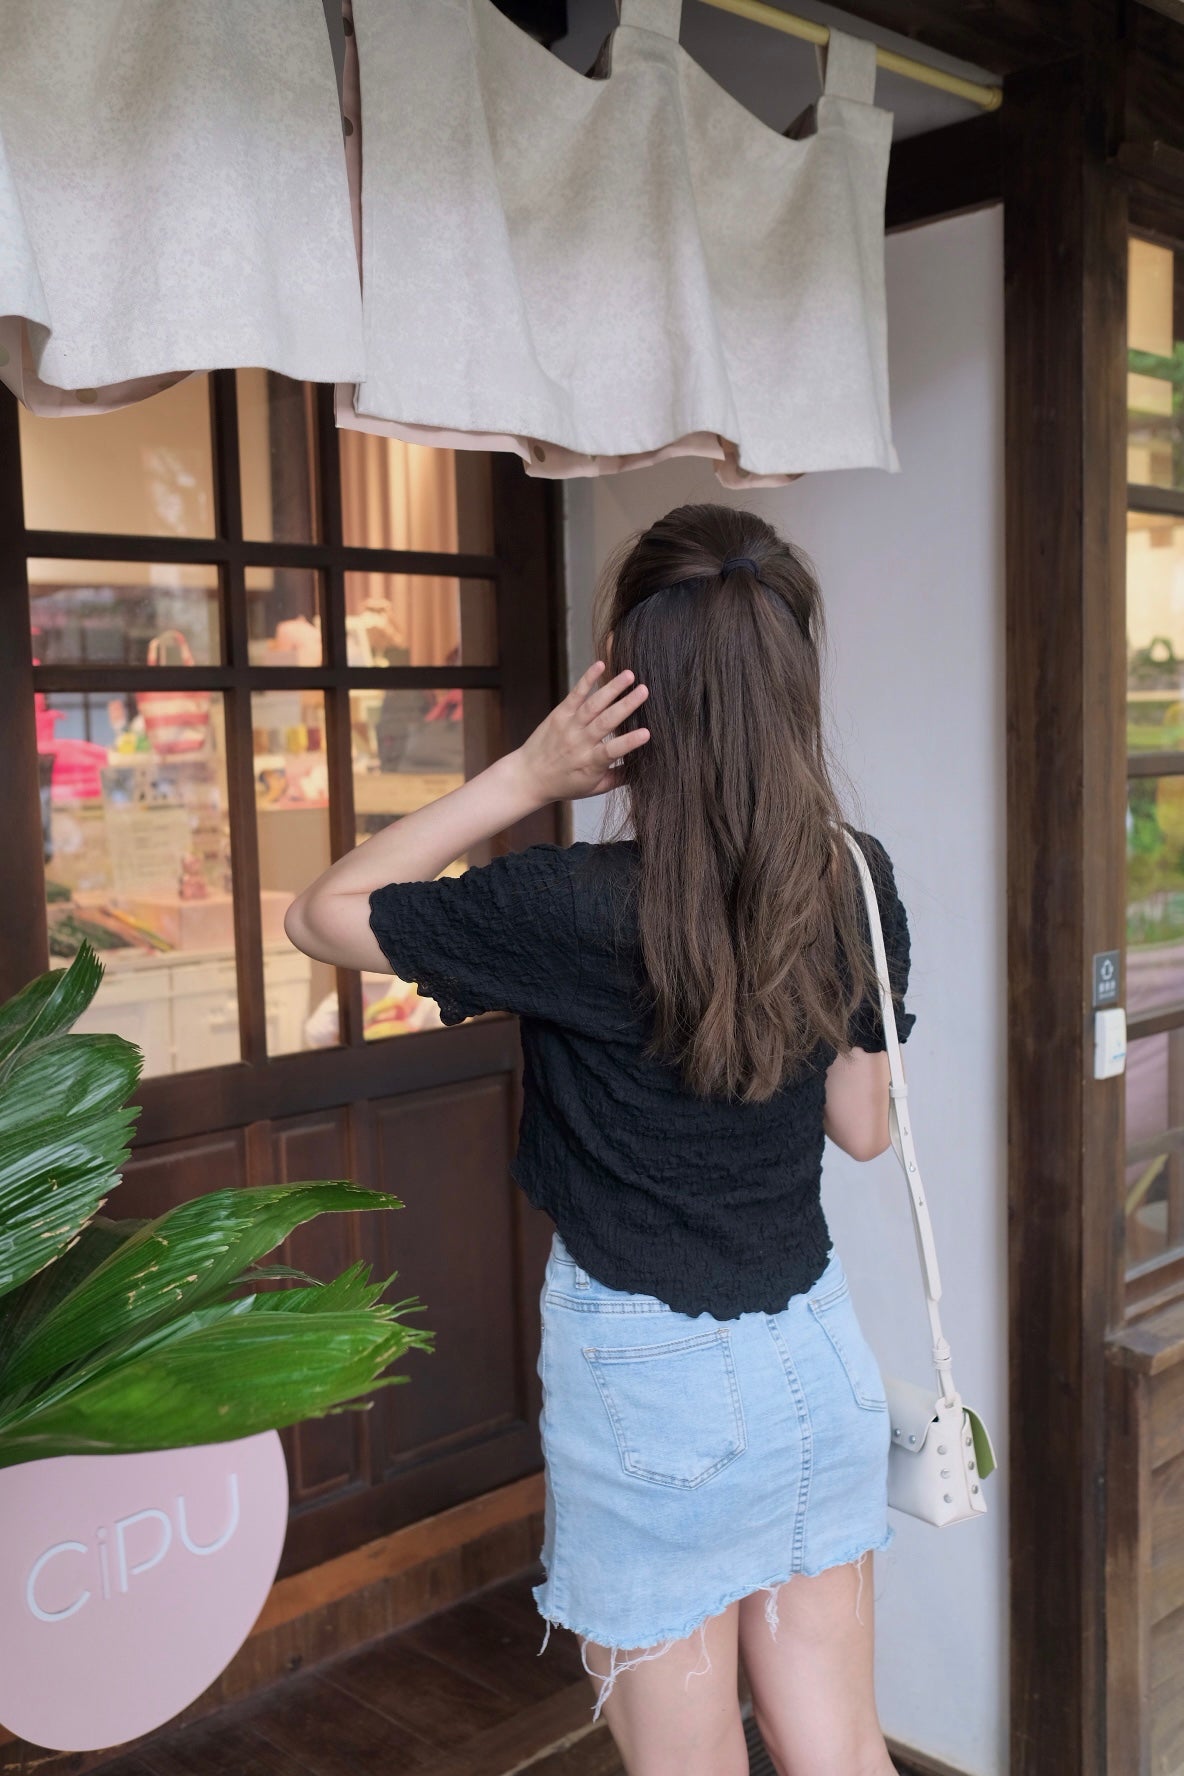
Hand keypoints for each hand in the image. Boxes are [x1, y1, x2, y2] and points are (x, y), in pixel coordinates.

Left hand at [515, 662, 650, 802]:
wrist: (528, 776)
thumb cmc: (564, 784)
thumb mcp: (593, 788)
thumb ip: (619, 778)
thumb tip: (644, 769)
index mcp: (590, 763)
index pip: (612, 751)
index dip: (629, 742)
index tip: (647, 732)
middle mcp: (579, 742)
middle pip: (606, 721)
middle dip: (626, 705)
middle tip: (645, 691)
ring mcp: (569, 726)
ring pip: (593, 704)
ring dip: (612, 688)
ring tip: (629, 674)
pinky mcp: (560, 714)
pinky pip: (575, 694)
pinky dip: (587, 679)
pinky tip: (600, 665)